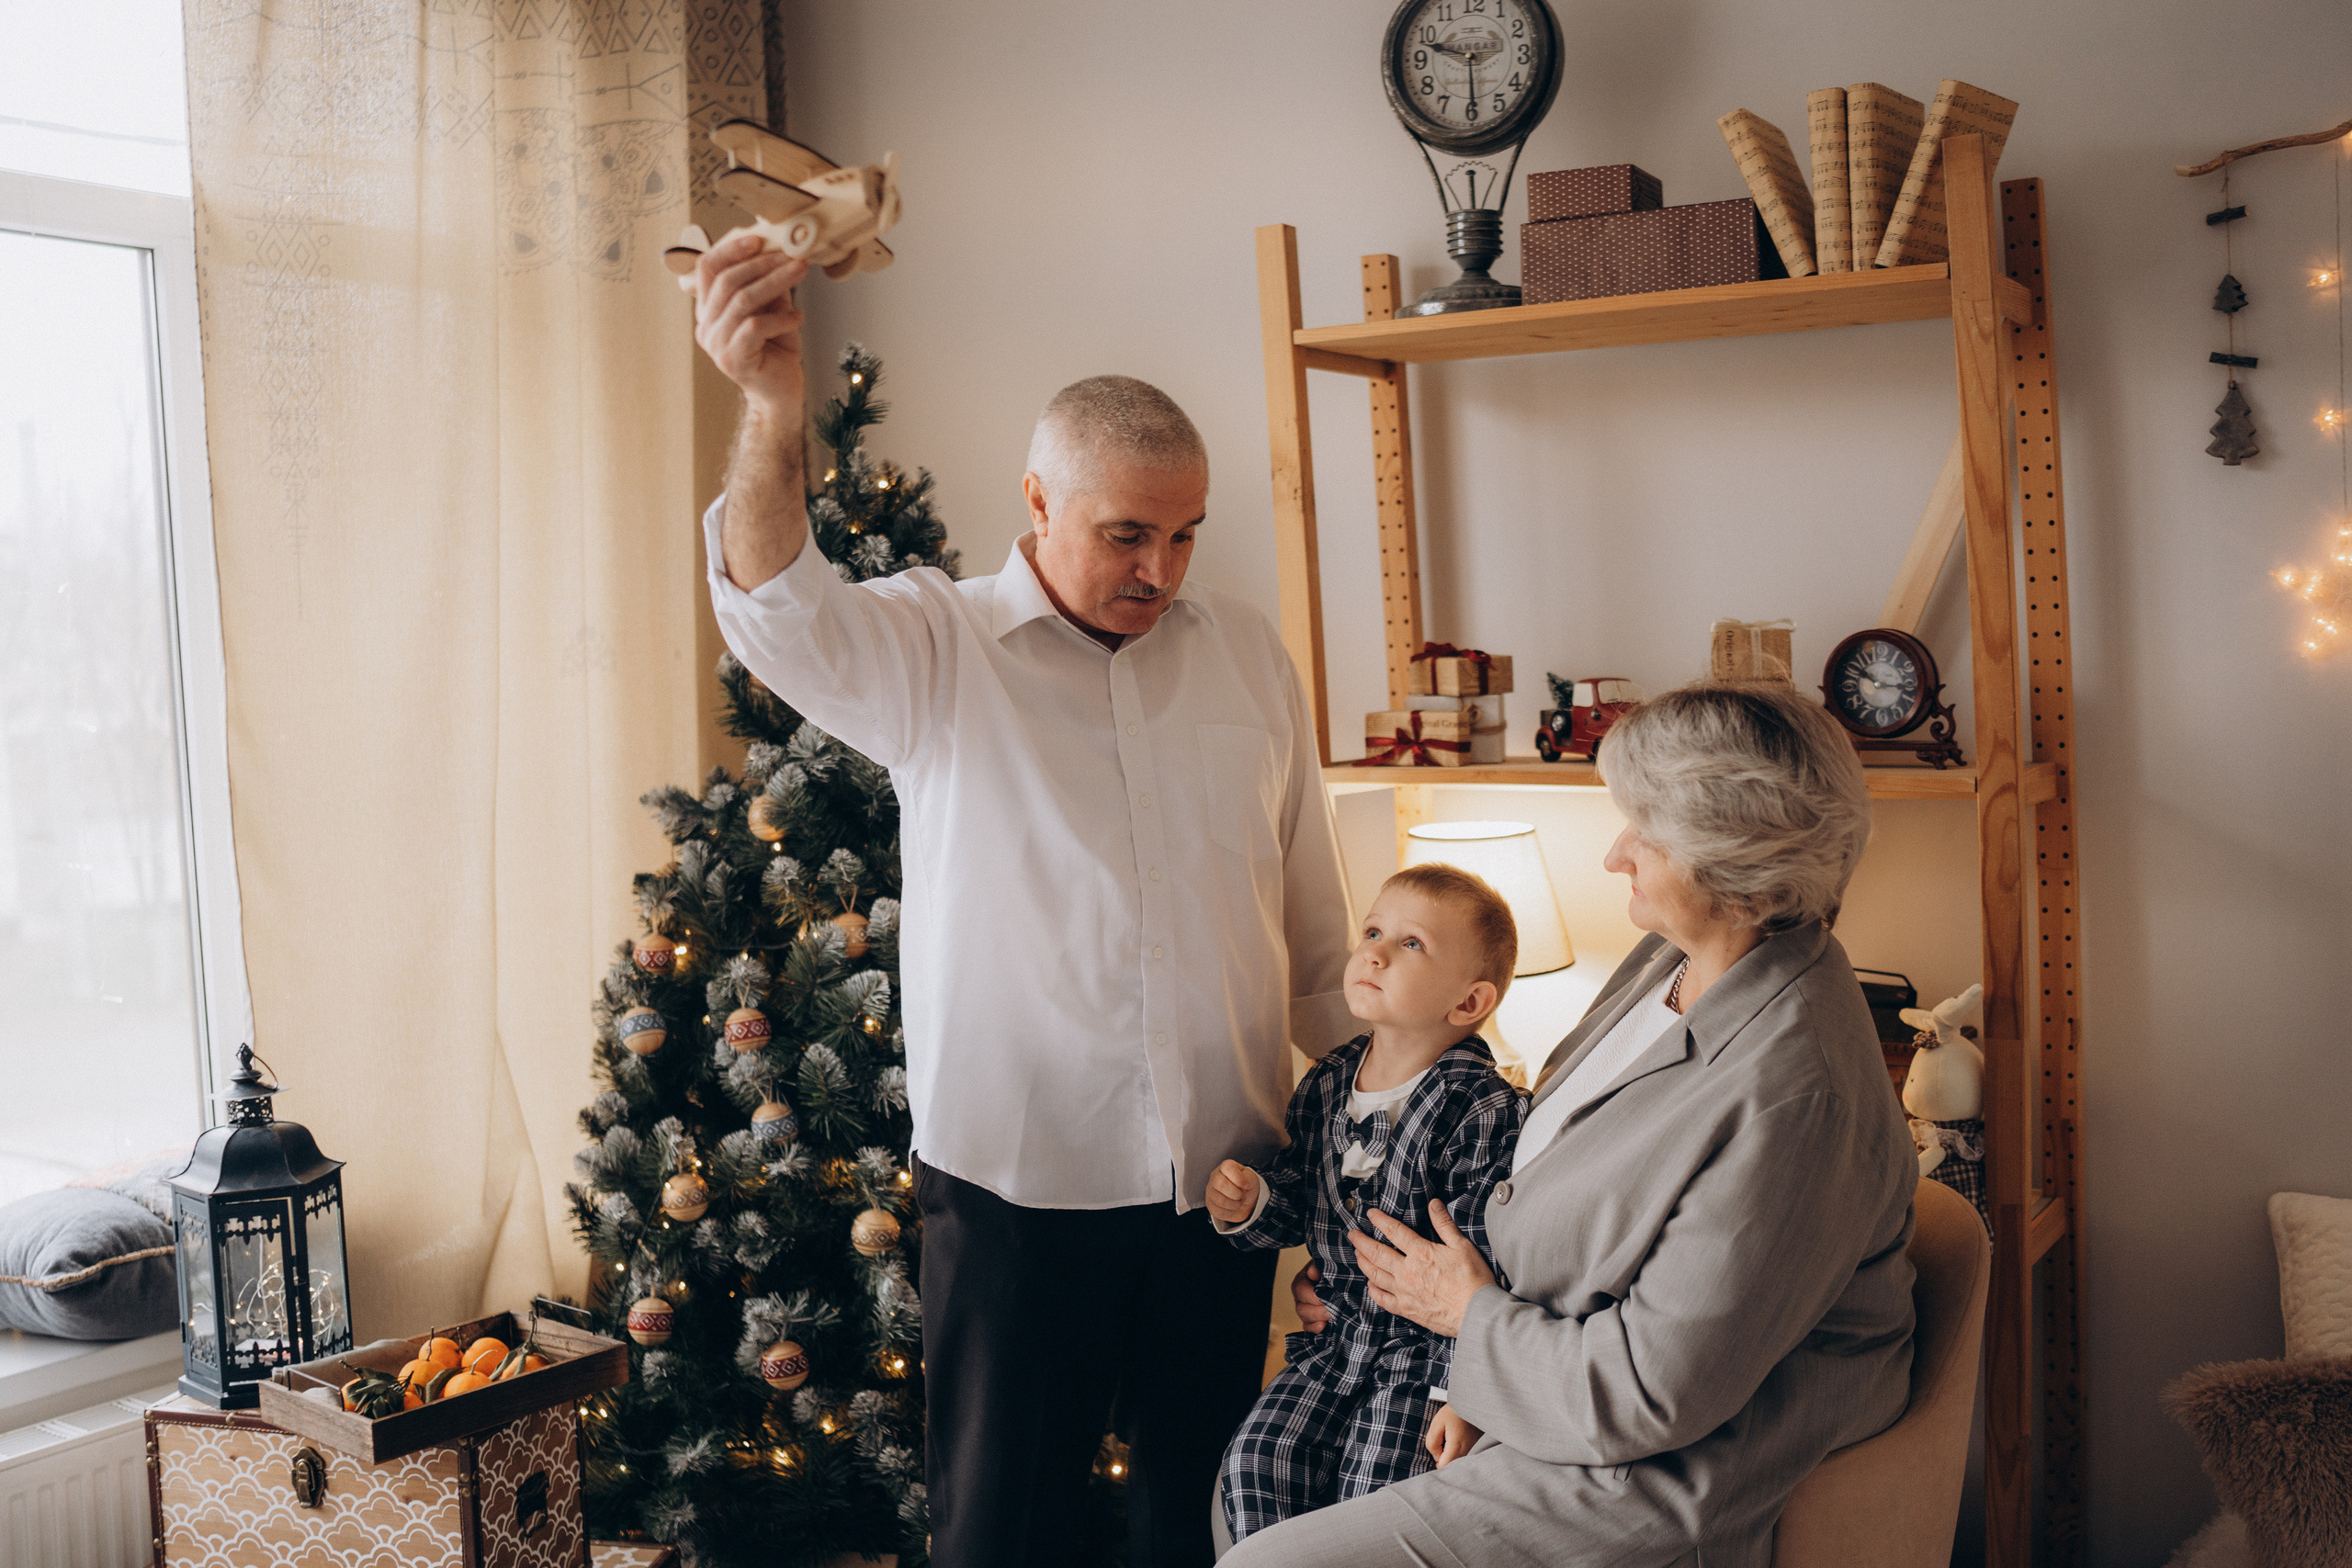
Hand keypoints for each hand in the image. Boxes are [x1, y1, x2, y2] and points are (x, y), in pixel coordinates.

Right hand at [691, 232, 809, 423]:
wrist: (782, 394)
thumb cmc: (777, 351)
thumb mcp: (772, 310)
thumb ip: (767, 285)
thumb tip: (778, 251)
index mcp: (708, 311)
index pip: (707, 270)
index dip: (729, 250)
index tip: (758, 239)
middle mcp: (706, 327)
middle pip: (727, 282)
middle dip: (762, 263)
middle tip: (792, 256)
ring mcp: (716, 345)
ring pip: (742, 301)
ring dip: (775, 282)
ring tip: (800, 272)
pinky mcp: (733, 360)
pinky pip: (755, 327)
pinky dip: (781, 318)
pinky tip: (798, 317)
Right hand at [1206, 1160, 1259, 1226]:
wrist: (1244, 1199)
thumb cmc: (1246, 1186)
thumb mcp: (1251, 1179)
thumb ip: (1248, 1178)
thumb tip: (1243, 1184)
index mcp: (1226, 1167)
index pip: (1228, 1168)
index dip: (1239, 1179)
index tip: (1246, 1185)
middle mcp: (1215, 1177)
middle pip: (1221, 1184)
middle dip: (1237, 1193)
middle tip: (1242, 1195)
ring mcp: (1210, 1191)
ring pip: (1221, 1200)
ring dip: (1235, 1204)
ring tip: (1238, 1201)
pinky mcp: (1210, 1204)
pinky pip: (1219, 1211)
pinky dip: (1230, 1212)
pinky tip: (1232, 1207)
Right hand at [1290, 1261, 1330, 1333]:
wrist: (1336, 1280)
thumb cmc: (1330, 1272)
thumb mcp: (1325, 1265)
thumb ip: (1318, 1267)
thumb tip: (1313, 1273)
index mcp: (1301, 1282)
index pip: (1302, 1290)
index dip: (1314, 1296)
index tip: (1328, 1298)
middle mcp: (1300, 1298)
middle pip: (1302, 1309)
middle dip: (1318, 1311)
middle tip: (1334, 1311)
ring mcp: (1305, 1311)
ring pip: (1305, 1320)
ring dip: (1319, 1320)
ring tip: (1333, 1317)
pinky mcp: (1311, 1321)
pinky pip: (1309, 1329)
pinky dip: (1317, 1329)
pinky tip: (1326, 1327)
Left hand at [1349, 1200, 1493, 1337]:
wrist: (1476, 1314)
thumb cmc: (1473, 1280)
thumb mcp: (1462, 1246)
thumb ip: (1444, 1224)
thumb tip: (1433, 1205)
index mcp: (1421, 1253)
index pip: (1394, 1231)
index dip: (1380, 1220)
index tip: (1370, 1214)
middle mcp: (1407, 1272)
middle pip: (1377, 1253)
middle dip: (1361, 1241)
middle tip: (1352, 1234)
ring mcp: (1404, 1292)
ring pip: (1375, 1274)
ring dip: (1364, 1262)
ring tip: (1357, 1254)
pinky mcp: (1406, 1309)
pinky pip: (1382, 1299)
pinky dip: (1373, 1290)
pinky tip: (1370, 1284)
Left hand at [1424, 1404, 1482, 1467]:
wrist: (1473, 1403)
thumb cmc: (1453, 1412)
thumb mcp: (1436, 1424)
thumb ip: (1432, 1443)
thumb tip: (1436, 1457)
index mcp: (1456, 1448)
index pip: (1443, 1467)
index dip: (1436, 1461)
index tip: (1437, 1448)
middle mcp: (1467, 1453)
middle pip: (1451, 1466)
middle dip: (1444, 1458)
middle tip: (1443, 1441)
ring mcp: (1474, 1451)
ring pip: (1457, 1461)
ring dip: (1451, 1454)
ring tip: (1451, 1438)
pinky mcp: (1477, 1448)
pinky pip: (1464, 1456)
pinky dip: (1458, 1451)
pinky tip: (1458, 1438)